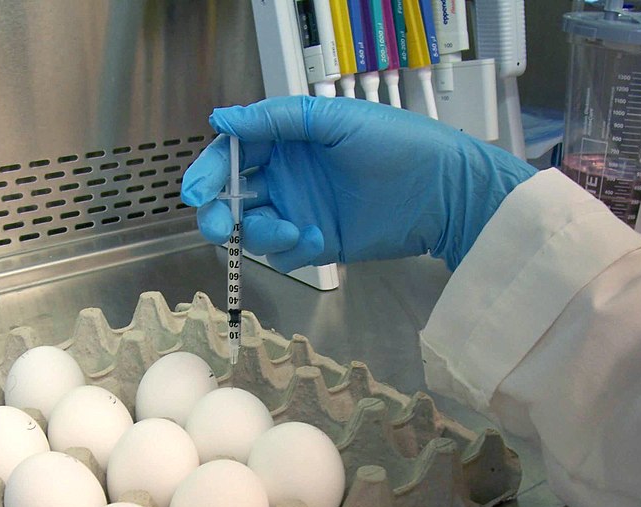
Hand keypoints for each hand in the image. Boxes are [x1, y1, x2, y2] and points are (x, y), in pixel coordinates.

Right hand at [181, 95, 535, 271]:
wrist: (443, 193)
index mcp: (288, 139)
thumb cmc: (399, 144)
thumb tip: (223, 118)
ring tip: (295, 232)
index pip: (233, 154)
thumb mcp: (334, 121)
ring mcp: (301, 209)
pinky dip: (293, 252)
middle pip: (232, 197)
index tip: (196, 191)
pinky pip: (284, 254)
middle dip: (220, 213)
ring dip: (263, 234)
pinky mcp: (318, 242)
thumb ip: (277, 120)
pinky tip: (321, 241)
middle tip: (222, 226)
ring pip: (254, 229)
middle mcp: (288, 175)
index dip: (209, 172)